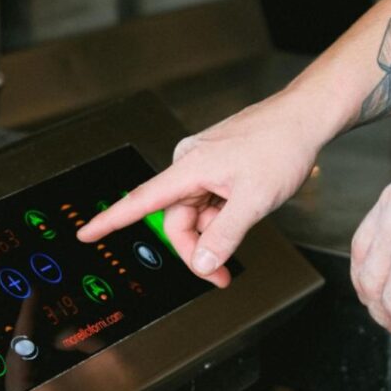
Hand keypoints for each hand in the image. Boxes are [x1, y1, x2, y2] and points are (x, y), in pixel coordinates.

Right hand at [78, 89, 330, 285]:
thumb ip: (224, 236)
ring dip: (214, 228)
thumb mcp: (254, 201)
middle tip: (222, 271)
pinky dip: (222, 213)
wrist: (303, 119)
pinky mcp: (215, 163)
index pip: (141, 201)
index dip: (111, 221)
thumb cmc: (280, 146)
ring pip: (194, 211)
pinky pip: (208, 198)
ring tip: (246, 221)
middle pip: (175, 217)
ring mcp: (203, 162)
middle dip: (197, 246)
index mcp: (190, 167)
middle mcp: (189, 162)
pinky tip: (244, 205)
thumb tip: (202, 264)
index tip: (86, 234)